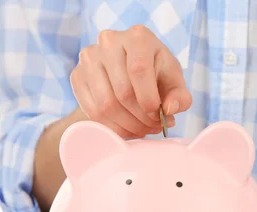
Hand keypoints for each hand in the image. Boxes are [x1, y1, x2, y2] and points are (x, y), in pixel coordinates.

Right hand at [70, 24, 191, 138]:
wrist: (128, 70)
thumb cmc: (156, 73)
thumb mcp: (174, 82)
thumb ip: (180, 97)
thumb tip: (169, 109)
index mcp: (138, 37)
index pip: (139, 69)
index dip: (149, 99)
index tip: (158, 115)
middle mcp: (109, 41)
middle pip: (123, 92)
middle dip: (141, 118)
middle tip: (153, 127)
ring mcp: (89, 58)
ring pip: (106, 105)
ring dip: (127, 126)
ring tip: (141, 129)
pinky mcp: (77, 75)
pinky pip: (92, 111)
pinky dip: (112, 127)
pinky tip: (125, 128)